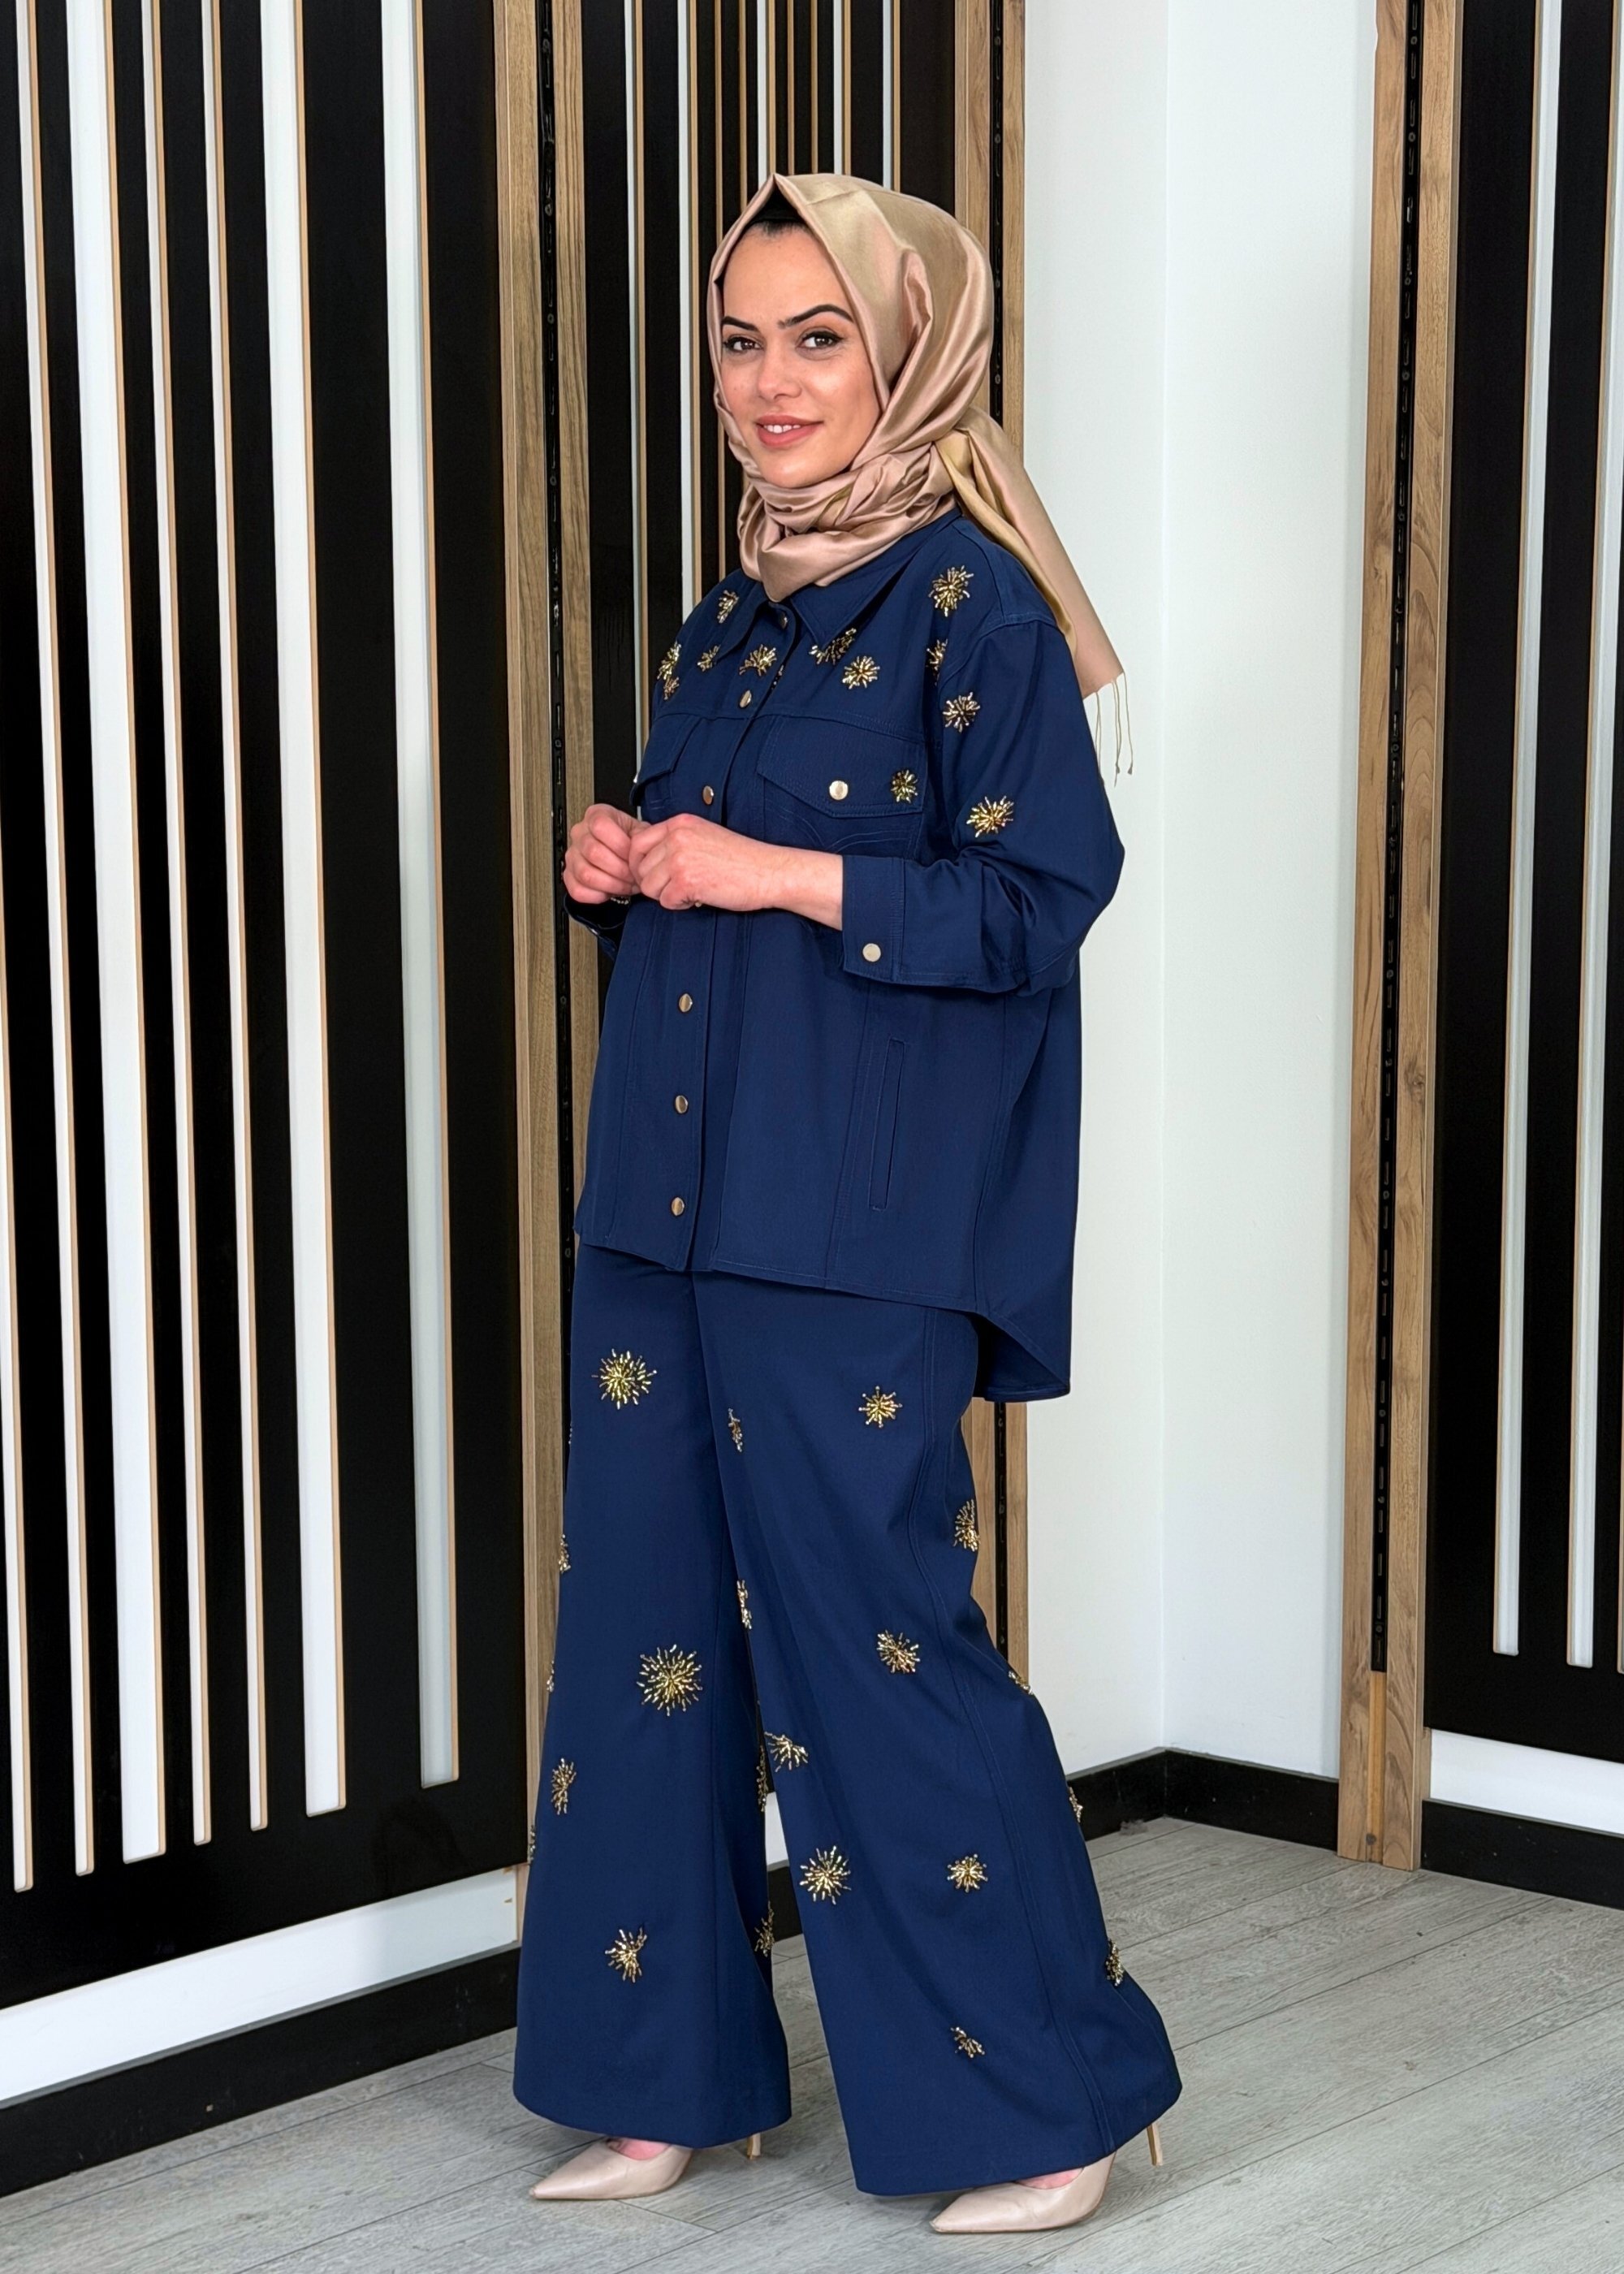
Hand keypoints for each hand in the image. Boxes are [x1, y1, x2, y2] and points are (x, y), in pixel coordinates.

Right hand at [563, 802, 646, 901]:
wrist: (623, 854)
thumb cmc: (630, 841)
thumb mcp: (640, 831)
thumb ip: (642, 836)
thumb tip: (642, 845)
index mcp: (596, 816)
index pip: (601, 826)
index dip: (620, 844)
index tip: (633, 856)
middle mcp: (580, 833)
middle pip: (593, 852)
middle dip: (620, 869)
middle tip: (633, 875)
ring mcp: (572, 855)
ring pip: (585, 874)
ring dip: (611, 884)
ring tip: (625, 885)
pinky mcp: (569, 875)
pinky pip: (577, 891)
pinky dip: (597, 895)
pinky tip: (610, 891)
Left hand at [629, 814, 841, 926]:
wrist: (769, 871)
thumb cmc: (742, 858)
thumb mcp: (704, 836)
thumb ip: (675, 841)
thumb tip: (647, 860)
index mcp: (680, 823)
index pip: (637, 843)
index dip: (640, 863)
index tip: (651, 874)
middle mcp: (677, 837)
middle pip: (639, 868)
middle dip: (654, 882)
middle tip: (675, 887)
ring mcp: (680, 858)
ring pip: (649, 886)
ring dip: (666, 895)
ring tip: (691, 891)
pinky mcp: (686, 880)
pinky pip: (665, 901)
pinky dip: (680, 905)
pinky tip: (699, 897)